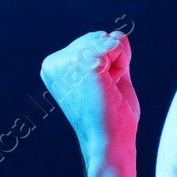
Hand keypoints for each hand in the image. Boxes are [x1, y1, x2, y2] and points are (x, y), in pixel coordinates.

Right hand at [39, 30, 140, 163]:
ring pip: (109, 40)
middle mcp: (54, 62)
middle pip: (101, 37)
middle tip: (105, 91)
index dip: (108, 64)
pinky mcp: (84, 63)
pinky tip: (110, 87)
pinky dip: (122, 65)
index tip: (100, 90)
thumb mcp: (109, 77)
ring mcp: (67, 61)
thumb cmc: (111, 116)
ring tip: (106, 90)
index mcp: (54, 66)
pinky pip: (116, 45)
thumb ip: (110, 55)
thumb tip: (116, 34)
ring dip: (118, 65)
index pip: (93, 41)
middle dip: (114, 62)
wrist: (110, 142)